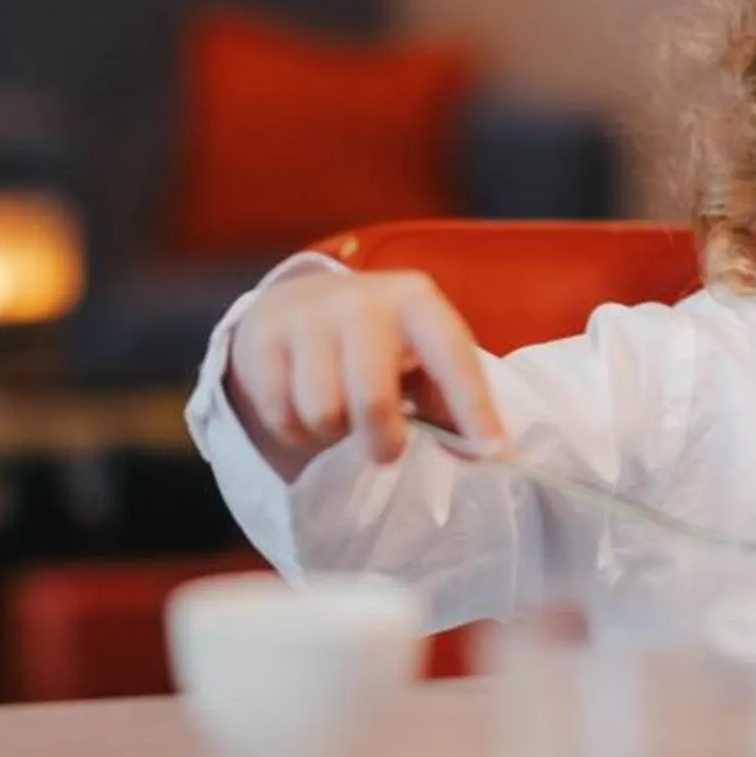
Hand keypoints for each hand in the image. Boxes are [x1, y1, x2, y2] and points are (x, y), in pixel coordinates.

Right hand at [225, 268, 505, 468]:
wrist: (299, 301)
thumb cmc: (379, 342)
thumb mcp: (419, 353)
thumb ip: (449, 402)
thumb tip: (480, 456)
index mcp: (414, 300)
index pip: (451, 358)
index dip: (474, 409)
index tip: (495, 454)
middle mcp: (360, 301)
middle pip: (372, 400)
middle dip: (383, 442)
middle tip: (386, 451)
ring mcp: (305, 316)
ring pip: (321, 414)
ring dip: (333, 434)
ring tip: (340, 418)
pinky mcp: (260, 338)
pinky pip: (281, 416)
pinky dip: (295, 431)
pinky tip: (303, 409)